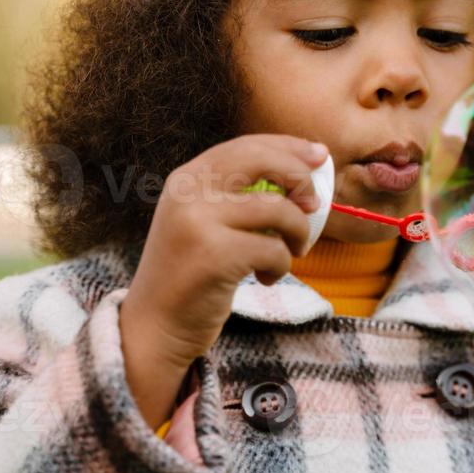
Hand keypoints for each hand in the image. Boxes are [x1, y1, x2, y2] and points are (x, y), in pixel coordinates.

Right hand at [119, 133, 327, 427]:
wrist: (154, 326)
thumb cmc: (190, 275)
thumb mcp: (202, 222)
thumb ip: (235, 196)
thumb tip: (302, 175)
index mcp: (186, 179)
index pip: (246, 146)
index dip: (288, 147)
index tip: (319, 156)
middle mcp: (188, 193)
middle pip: (262, 160)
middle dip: (300, 176)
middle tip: (315, 203)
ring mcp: (198, 222)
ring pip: (278, 209)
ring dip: (297, 233)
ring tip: (290, 253)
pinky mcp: (214, 255)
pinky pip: (274, 249)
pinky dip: (280, 266)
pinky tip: (265, 278)